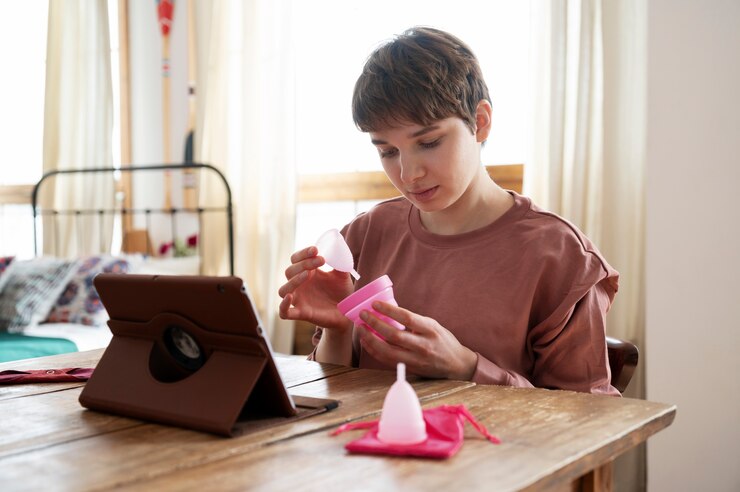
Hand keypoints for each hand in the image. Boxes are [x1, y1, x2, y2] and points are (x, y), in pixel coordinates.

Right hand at [278, 246, 353, 330]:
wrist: (347, 312)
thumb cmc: (341, 292)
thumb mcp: (342, 275)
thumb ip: (340, 262)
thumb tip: (338, 249)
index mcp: (307, 272)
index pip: (296, 259)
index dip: (303, 253)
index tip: (316, 250)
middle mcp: (299, 285)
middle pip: (289, 271)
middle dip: (303, 263)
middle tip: (321, 260)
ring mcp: (299, 299)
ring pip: (283, 290)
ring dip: (293, 280)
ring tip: (307, 274)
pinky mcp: (301, 313)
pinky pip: (284, 312)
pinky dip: (283, 305)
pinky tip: (290, 297)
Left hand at [357, 301, 477, 380]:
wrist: (456, 364)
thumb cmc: (443, 341)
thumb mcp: (433, 325)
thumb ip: (414, 321)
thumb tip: (389, 313)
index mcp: (430, 330)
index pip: (407, 318)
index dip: (389, 310)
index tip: (375, 304)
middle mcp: (423, 345)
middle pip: (394, 335)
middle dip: (375, 324)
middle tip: (363, 315)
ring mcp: (416, 359)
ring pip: (387, 351)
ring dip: (371, 339)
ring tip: (361, 328)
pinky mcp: (410, 368)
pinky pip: (387, 360)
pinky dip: (375, 351)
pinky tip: (367, 342)